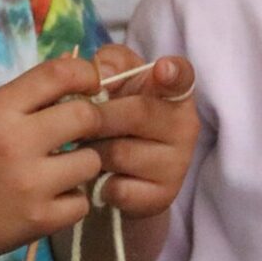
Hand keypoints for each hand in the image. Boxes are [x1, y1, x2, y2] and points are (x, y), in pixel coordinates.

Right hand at [0, 53, 119, 260]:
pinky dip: (69, 201)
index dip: (85, 75)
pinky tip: (47, 200)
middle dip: (88, 123)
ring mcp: (29, 185)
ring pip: (91, 162)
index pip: (60, 74)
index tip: (89, 86)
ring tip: (56, 173)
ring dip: (79, 166)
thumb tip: (77, 83)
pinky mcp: (36, 221)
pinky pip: (81, 203)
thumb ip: (21, 101)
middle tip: (76, 135)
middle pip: (87, 117)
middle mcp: (15, 143)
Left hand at [82, 44, 199, 222]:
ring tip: (90, 151)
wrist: (128, 182)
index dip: (173, 72)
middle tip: (75, 124)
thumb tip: (99, 69)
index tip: (162, 69)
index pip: (182, 76)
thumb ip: (111, 64)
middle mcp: (185, 125)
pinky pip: (117, 186)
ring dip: (93, 152)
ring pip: (119, 152)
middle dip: (98, 118)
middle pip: (136, 113)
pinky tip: (102, 180)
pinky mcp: (162, 196)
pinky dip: (99, 184)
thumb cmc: (118, 122)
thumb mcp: (118, 87)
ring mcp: (178, 163)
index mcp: (175, 92)